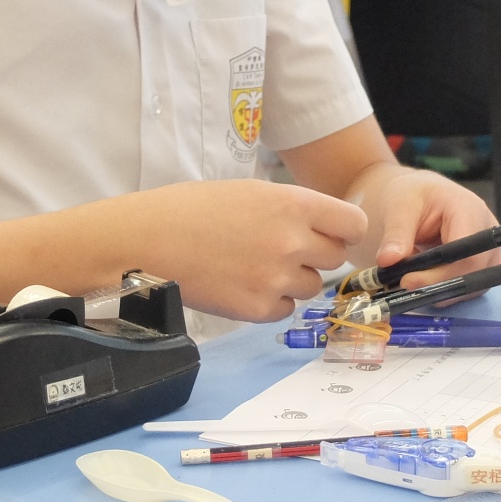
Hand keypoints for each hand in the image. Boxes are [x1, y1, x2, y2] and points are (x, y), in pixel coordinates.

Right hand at [129, 181, 367, 322]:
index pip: (354, 223)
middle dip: (316, 255)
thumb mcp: (251, 192)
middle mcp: (292, 242)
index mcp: (294, 204)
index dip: (343, 229)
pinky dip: (271, 301)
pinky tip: (243, 284)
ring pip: (312, 286)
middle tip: (283, 249)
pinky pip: (285, 309)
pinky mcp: (257, 309)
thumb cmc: (192, 209)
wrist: (147, 240)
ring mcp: (276, 278)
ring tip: (256, 265)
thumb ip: (292, 209)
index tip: (332, 232)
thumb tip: (323, 228)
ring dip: (294, 279)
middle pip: (336, 258)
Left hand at [368, 168, 500, 288]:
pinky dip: (445, 290)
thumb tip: (388, 260)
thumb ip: (395, 233)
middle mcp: (488, 232)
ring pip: (473, 286)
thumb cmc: (411, 194)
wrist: (418, 196)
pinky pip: (469, 288)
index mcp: (470, 210)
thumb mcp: (397, 206)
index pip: (467, 254)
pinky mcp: (482, 266)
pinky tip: (424, 279)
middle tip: (404, 284)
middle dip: (438, 285)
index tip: (406, 280)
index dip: (440, 274)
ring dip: (441, 290)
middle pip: (474, 273)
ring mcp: (488, 251)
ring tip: (413, 277)